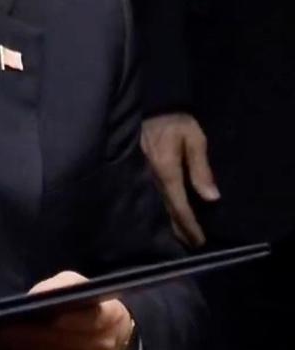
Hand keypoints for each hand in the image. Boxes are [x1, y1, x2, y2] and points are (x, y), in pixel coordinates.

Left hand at [0, 272, 136, 349]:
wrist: (117, 335)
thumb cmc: (91, 301)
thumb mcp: (77, 283)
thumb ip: (58, 286)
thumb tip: (35, 298)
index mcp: (108, 316)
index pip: (73, 321)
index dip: (45, 323)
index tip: (15, 319)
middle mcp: (101, 345)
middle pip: (55, 342)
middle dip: (20, 337)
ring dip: (18, 349)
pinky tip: (6, 347)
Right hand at [141, 112, 218, 247]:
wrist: (154, 104)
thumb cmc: (177, 122)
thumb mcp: (195, 141)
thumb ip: (201, 169)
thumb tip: (211, 198)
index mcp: (166, 170)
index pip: (179, 204)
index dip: (189, 224)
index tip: (199, 241)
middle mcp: (151, 176)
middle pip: (165, 209)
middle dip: (178, 228)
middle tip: (190, 245)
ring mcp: (142, 173)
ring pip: (155, 204)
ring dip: (167, 221)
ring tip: (177, 235)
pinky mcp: (138, 169)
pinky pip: (149, 194)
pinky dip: (158, 208)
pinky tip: (161, 214)